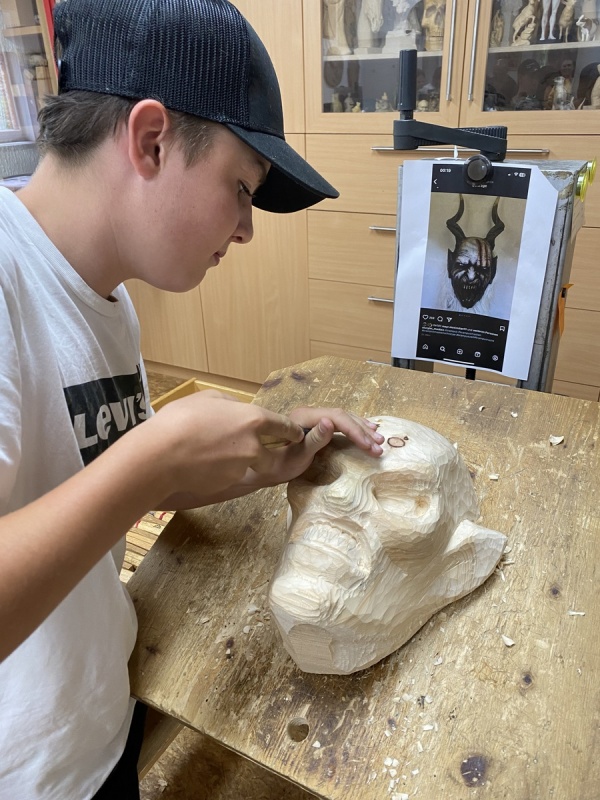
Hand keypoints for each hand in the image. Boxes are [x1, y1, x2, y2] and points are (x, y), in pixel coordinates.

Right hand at [136, 390, 305, 505]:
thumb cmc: (180, 420)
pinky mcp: (226, 485)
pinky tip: (201, 464)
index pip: (284, 427)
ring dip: (239, 463)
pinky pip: (229, 477)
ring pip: (248, 467)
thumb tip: (236, 408)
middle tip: (259, 452)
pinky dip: (220, 472)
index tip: (297, 434)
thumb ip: (229, 404)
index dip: (292, 431)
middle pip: (273, 457)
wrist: (159, 456)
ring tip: (214, 454)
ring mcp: (241, 469)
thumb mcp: (208, 398)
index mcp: (253, 420)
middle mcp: (253, 447)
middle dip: (269, 456)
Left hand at [237, 406, 383, 492]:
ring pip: (343, 418)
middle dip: (362, 431)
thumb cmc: (277, 466)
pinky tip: (366, 431)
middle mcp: (309, 413)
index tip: (369, 447)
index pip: (337, 418)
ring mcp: (312, 418)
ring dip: (362, 429)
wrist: (261, 467)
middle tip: (379, 447)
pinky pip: (339, 422)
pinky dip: (355, 427)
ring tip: (378, 440)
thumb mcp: (296, 457)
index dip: (355, 431)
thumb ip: (314, 439)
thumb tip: (329, 421)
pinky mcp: (315, 425)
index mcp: (304, 417)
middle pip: (342, 416)